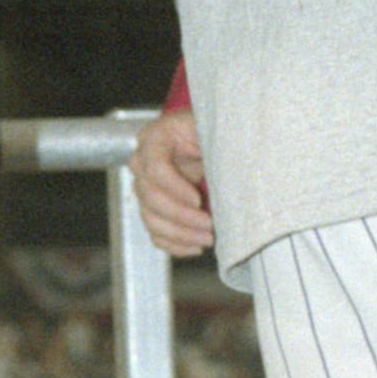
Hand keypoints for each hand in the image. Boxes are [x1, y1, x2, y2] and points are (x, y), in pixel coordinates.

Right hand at [130, 108, 212, 256]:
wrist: (206, 137)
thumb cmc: (212, 130)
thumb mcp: (215, 130)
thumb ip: (218, 146)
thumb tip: (234, 170)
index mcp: (156, 137)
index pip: (154, 167)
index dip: (175, 188)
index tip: (199, 200)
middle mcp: (142, 161)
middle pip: (150, 196)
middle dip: (181, 216)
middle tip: (209, 225)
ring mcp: (144, 186)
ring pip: (151, 218)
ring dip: (180, 234)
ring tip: (208, 238)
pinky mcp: (151, 207)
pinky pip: (155, 232)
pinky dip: (175, 244)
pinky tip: (196, 246)